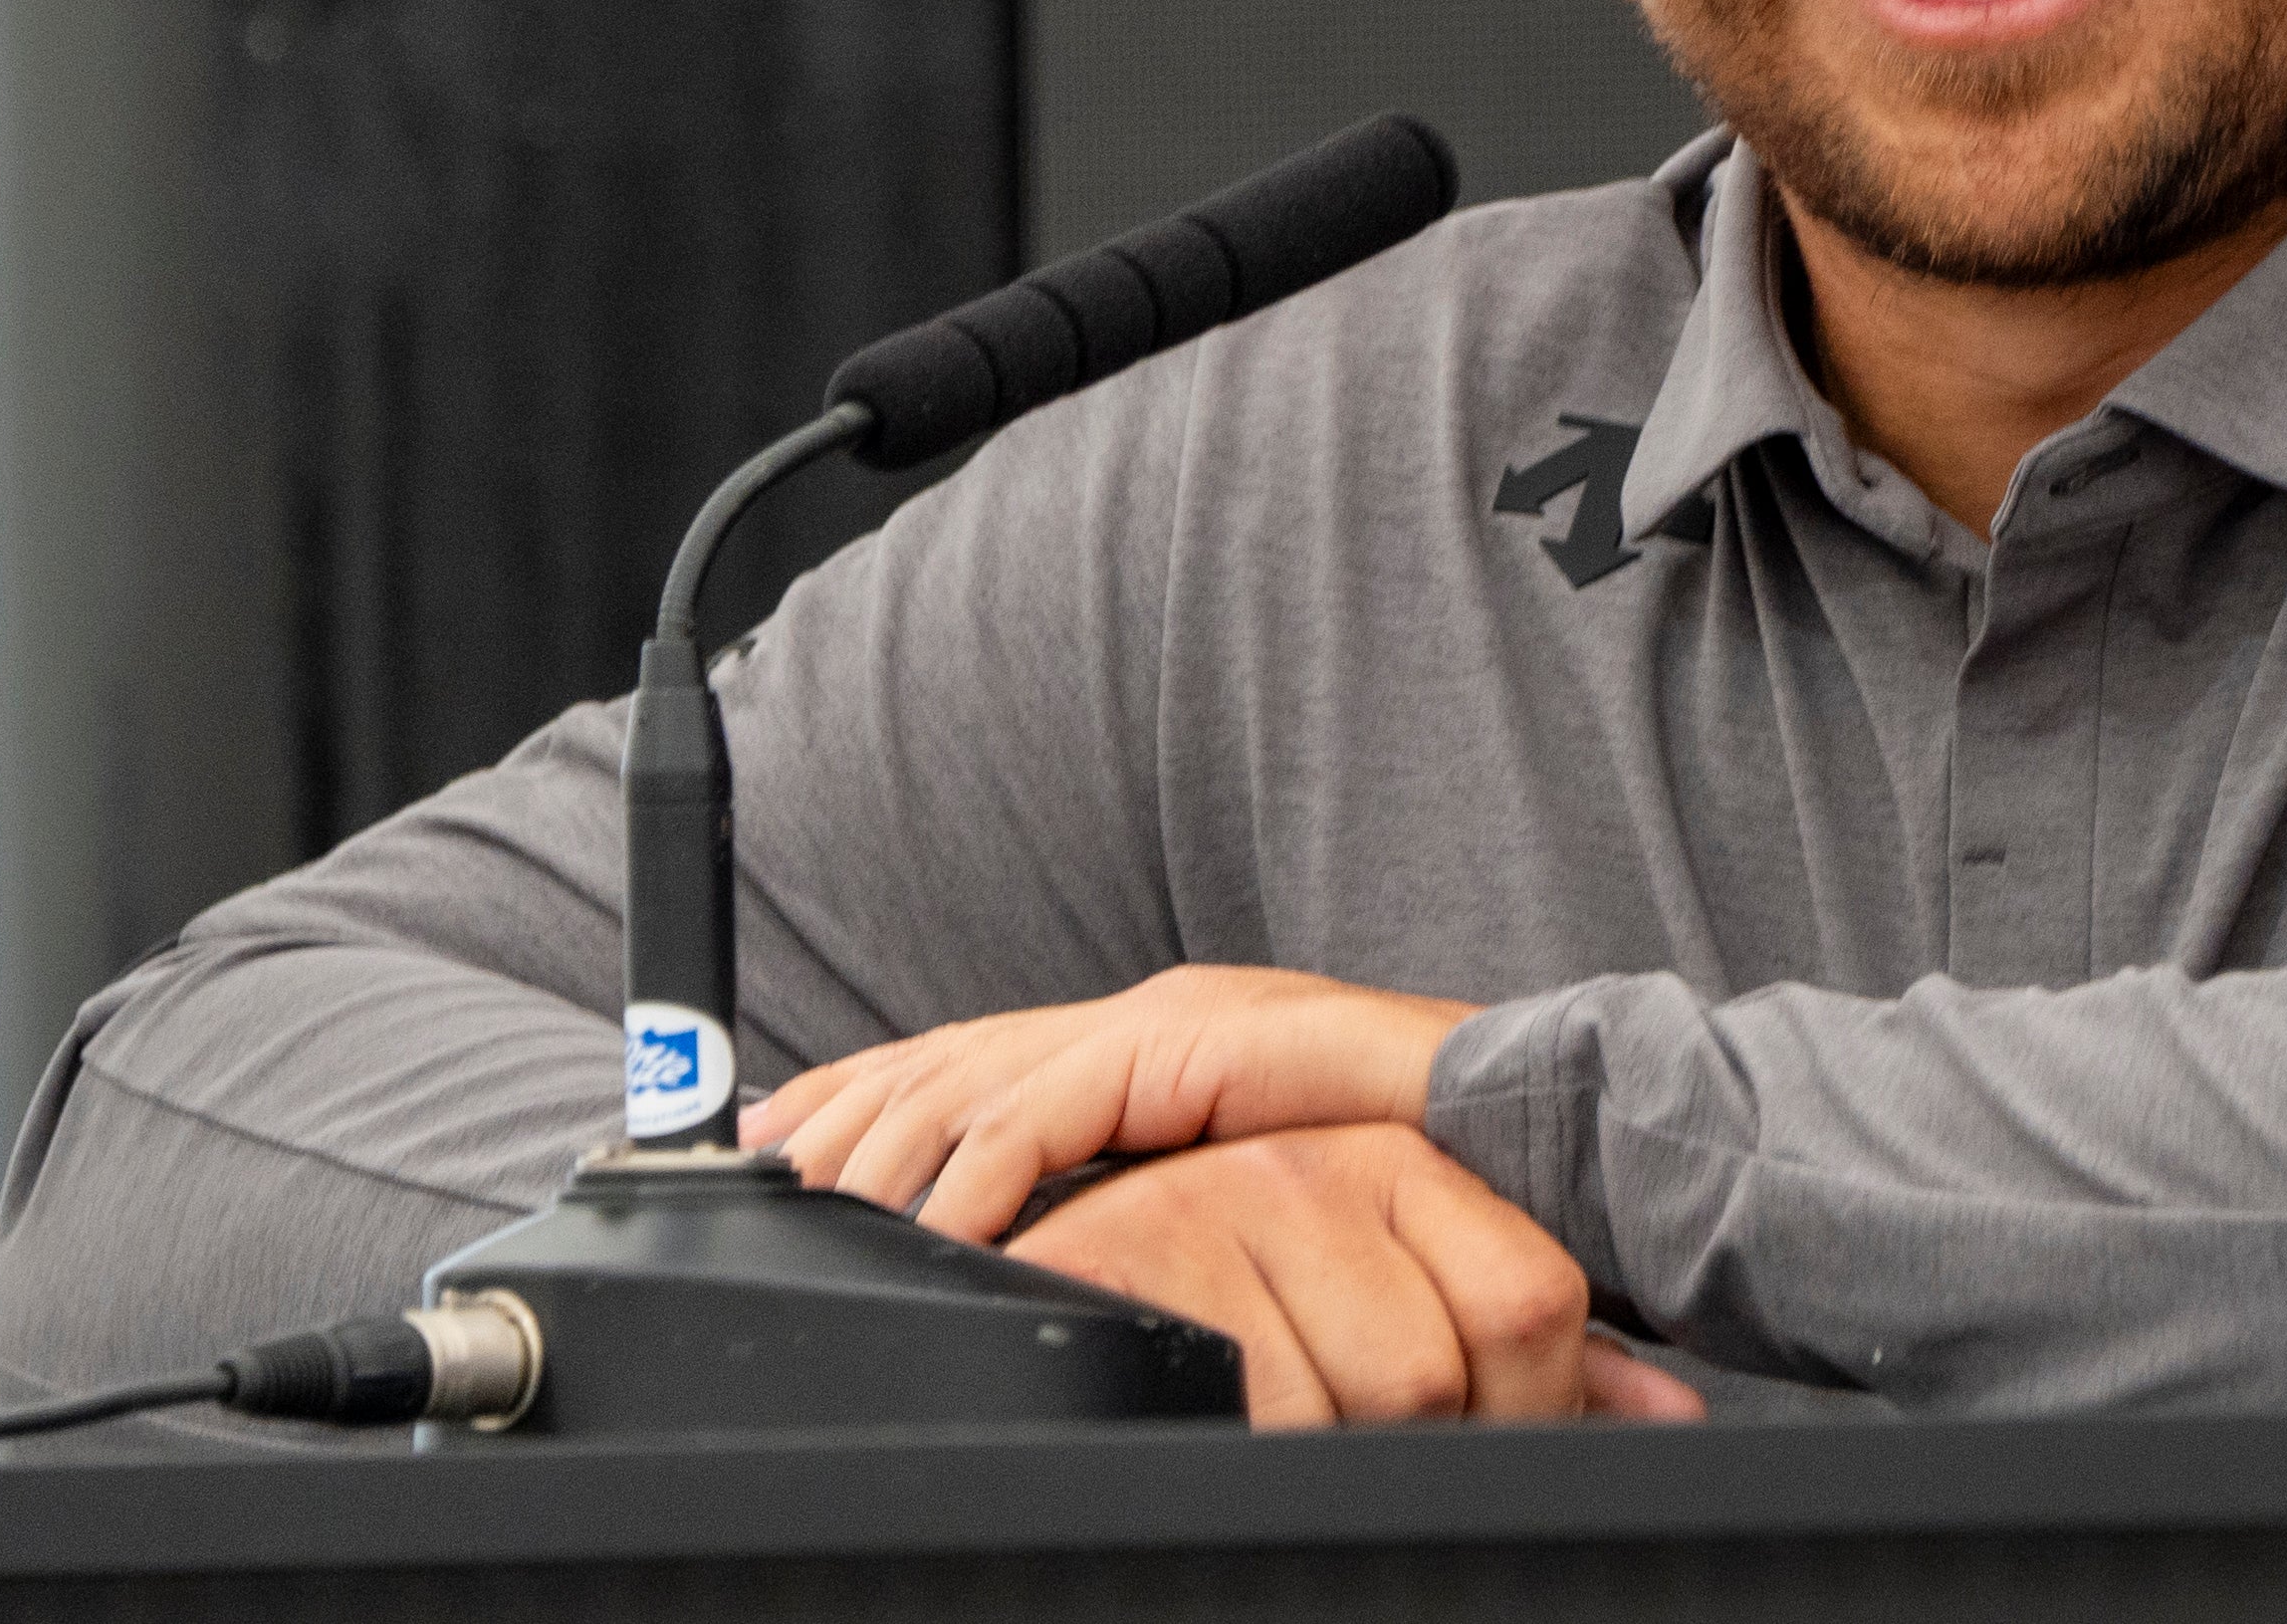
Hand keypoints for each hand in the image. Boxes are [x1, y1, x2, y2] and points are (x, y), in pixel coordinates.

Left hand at [746, 965, 1476, 1239]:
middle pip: (949, 1060)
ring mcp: (1173, 1022)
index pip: (968, 1066)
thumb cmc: (1412, 1181)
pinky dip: (988, 1167)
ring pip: (983, 1076)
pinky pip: (1061, 1107)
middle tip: (751, 1181)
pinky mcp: (1203, 1044)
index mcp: (1146, 1049)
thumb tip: (1064, 1266)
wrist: (1535, 1125)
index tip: (768, 1148)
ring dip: (889, 1151)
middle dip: (837, 1119)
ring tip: (822, 1217)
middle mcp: (1146, 1020)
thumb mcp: (1243, 1197)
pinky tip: (938, 1223)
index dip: (859, 1099)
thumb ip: (1157, 1209)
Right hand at [999, 1123, 1705, 1429]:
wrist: (1050, 1286)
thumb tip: (1670, 1416)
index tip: (1474, 1436)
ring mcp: (1224, 1197)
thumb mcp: (1392, 1316)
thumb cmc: (1233, 1318)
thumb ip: (1535, 1359)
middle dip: (1411, 1451)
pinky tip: (1218, 1422)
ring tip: (1266, 1423)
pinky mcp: (1133, 1251)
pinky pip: (1257, 1407)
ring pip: (1362, 1402)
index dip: (1526, 1410)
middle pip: (1445, 1368)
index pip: (1532, 1301)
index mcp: (1398, 1162)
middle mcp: (1320, 1162)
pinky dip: (1247, 1447)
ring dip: (1319, 1453)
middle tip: (1342, 1443)